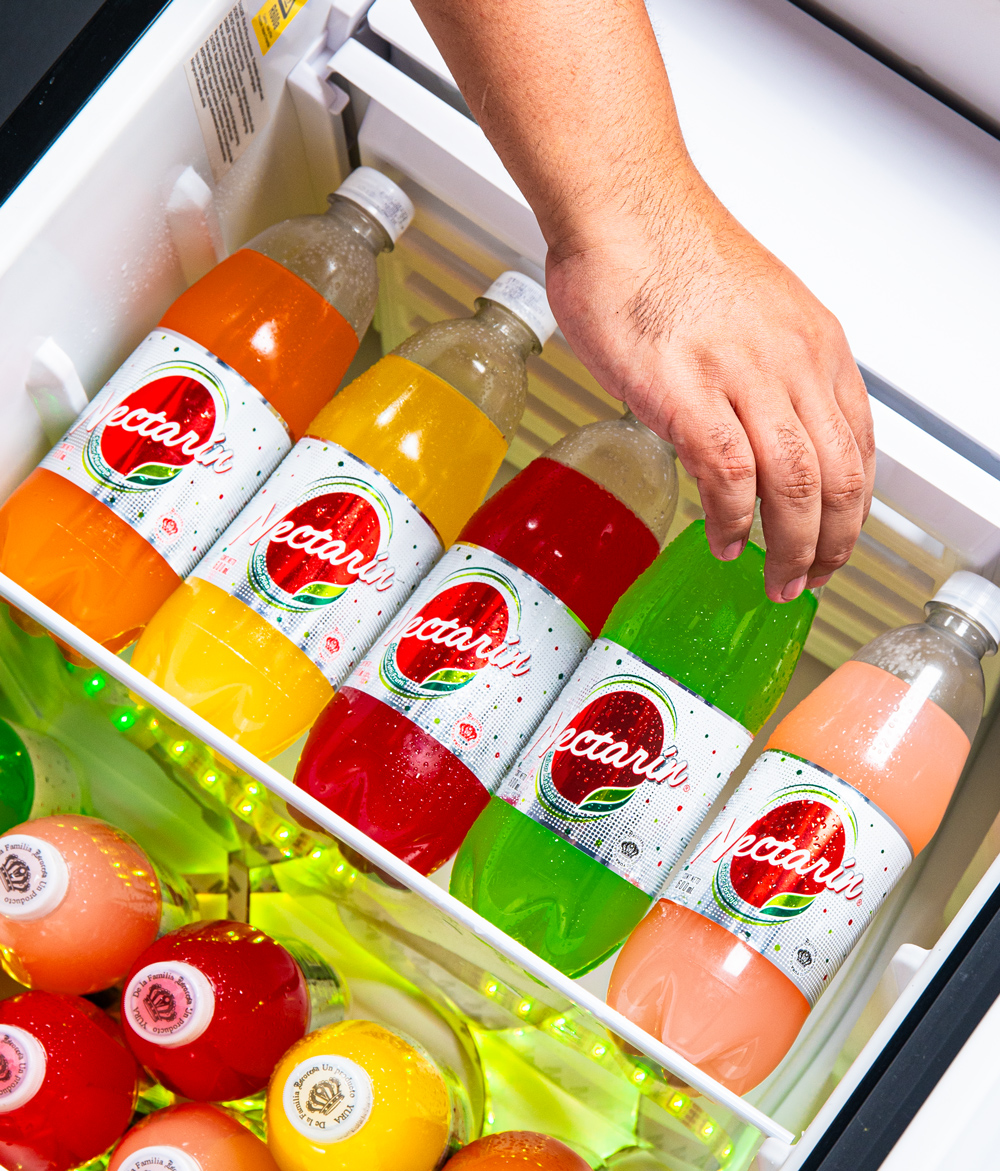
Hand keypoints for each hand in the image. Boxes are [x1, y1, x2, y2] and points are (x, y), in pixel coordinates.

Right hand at [544, 166, 873, 602]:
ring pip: (795, 487)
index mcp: (814, 343)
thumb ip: (763, 368)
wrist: (622, 206)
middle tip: (811, 577)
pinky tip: (724, 541)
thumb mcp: (750, 309)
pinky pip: (729, 478)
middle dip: (832, 544)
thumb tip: (750, 421)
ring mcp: (743, 377)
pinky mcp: (688, 393)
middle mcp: (793, 361)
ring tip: (776, 579)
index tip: (837, 538)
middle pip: (838, 478)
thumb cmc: (666, 251)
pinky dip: (733, 521)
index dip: (853, 507)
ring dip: (792, 547)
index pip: (858, 445)